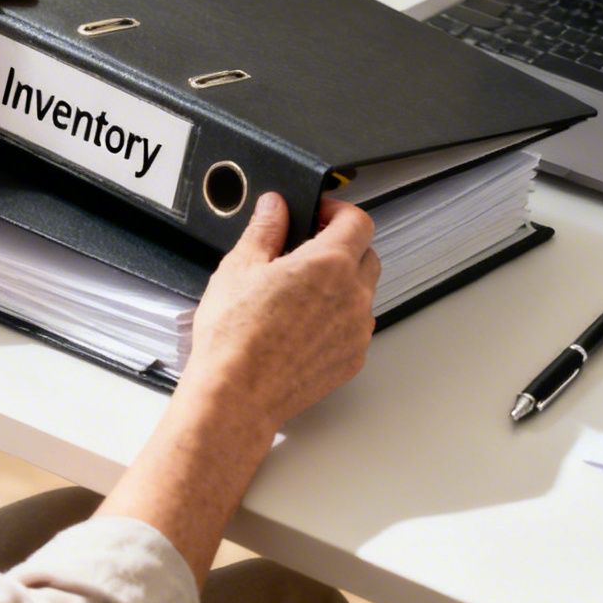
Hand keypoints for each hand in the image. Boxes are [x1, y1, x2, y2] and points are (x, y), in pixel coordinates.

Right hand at [182, 193, 379, 436]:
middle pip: (366, 255)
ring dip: (342, 284)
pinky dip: (338, 319)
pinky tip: (302, 325)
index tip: (319, 215)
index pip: (358, 221)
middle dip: (343, 246)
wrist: (237, 395)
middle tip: (308, 251)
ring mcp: (357, 331)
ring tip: (301, 293)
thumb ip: (265, 229)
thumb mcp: (240, 267)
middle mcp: (353, 296)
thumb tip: (275, 207)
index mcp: (329, 264)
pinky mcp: (352, 359)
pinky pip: (355, 327)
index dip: (338, 212)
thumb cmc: (235, 337)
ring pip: (363, 293)